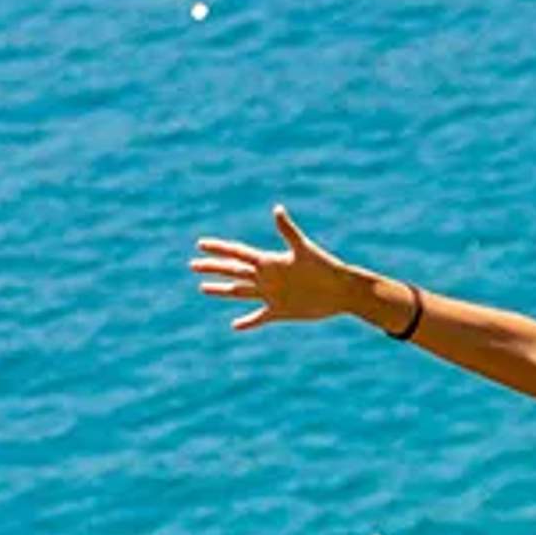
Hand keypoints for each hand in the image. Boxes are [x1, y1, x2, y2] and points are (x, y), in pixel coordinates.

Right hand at [189, 206, 379, 332]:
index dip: (219, 248)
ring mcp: (272, 294)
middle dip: (213, 268)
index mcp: (269, 261)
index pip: (238, 253)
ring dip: (222, 290)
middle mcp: (267, 277)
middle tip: (192, 264)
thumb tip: (277, 209)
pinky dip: (247, 322)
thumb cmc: (326, 268)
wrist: (342, 291)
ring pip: (241, 292)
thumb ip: (288, 231)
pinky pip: (259, 318)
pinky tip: (235, 326)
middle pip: (234, 271)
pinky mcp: (281, 311)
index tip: (200, 243)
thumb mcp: (304, 250)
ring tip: (203, 288)